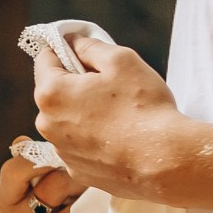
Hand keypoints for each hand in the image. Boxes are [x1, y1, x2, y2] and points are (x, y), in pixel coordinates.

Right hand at [0, 154, 94, 212]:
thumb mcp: (55, 192)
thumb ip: (41, 166)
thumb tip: (22, 141)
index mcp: (8, 203)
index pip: (14, 169)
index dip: (44, 157)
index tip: (67, 157)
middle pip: (54, 183)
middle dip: (81, 179)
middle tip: (94, 186)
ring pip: (76, 207)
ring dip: (96, 205)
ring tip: (99, 212)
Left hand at [30, 33, 191, 199]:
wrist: (167, 161)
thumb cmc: (144, 109)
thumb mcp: (121, 60)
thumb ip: (90, 46)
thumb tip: (73, 42)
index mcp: (51, 93)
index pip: (45, 59)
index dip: (66, 51)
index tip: (85, 53)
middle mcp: (47, 124)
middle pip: (54, 91)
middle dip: (76, 84)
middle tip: (110, 86)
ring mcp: (62, 151)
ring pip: (66, 120)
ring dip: (83, 112)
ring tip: (118, 115)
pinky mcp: (78, 171)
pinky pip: (79, 145)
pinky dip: (92, 138)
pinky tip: (118, 137)